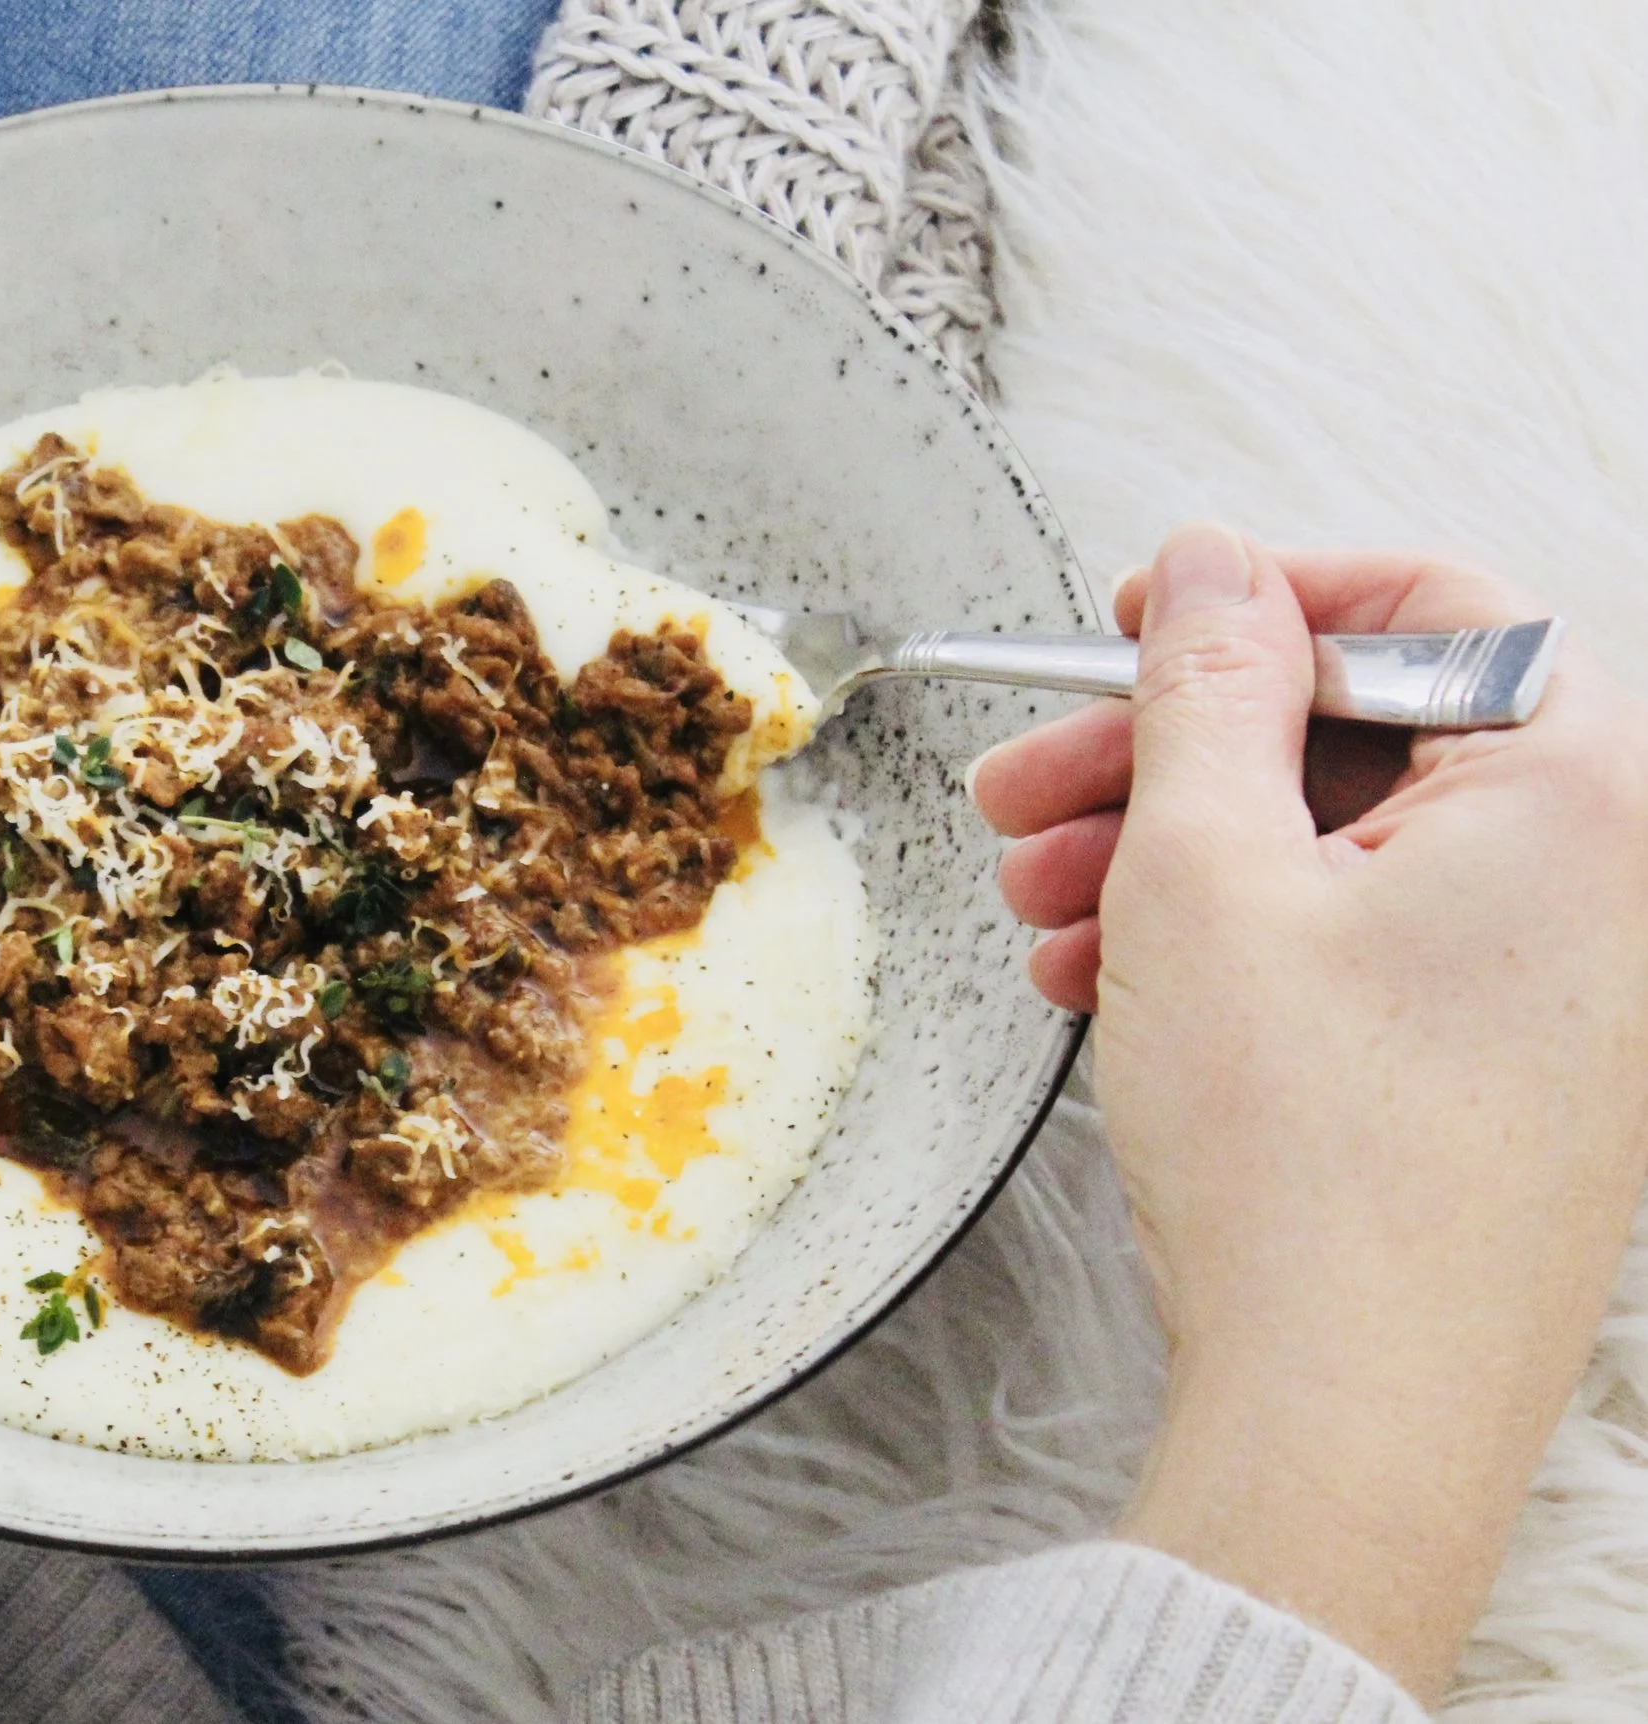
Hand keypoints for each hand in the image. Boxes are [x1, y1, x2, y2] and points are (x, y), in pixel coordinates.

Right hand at [972, 526, 1647, 1699]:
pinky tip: (1107, 979)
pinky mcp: (1507, 1072)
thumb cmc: (1306, 1157)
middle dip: (1169, 752)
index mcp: (1575, 787)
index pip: (1429, 602)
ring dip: (1172, 853)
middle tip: (1026, 786)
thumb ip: (1206, 682)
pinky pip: (1362, 947)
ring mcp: (1561, 987)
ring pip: (1344, 846)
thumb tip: (1213, 563)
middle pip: (1365, 732)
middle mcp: (1602, 878)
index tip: (1134, 621)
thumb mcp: (1206, 867)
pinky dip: (1232, 942)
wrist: (1352, 1421)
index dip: (1259, 595)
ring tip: (1038, 904)